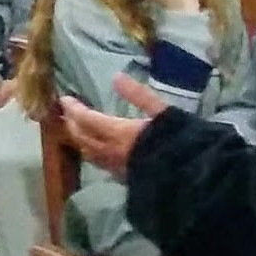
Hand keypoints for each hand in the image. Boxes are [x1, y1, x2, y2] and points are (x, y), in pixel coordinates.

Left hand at [56, 74, 171, 177]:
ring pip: (89, 152)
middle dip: (72, 124)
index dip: (74, 109)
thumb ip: (139, 95)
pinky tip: (97, 151)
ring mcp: (116, 167)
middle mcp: (110, 151)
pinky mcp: (124, 178)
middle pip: (82, 137)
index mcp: (118, 132)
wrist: (190, 176)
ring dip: (79, 139)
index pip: (86, 119)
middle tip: (67, 113)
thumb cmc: (177, 141)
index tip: (64, 99)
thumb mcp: (162, 112)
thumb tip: (117, 77)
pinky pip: (100, 163)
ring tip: (76, 130)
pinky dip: (92, 152)